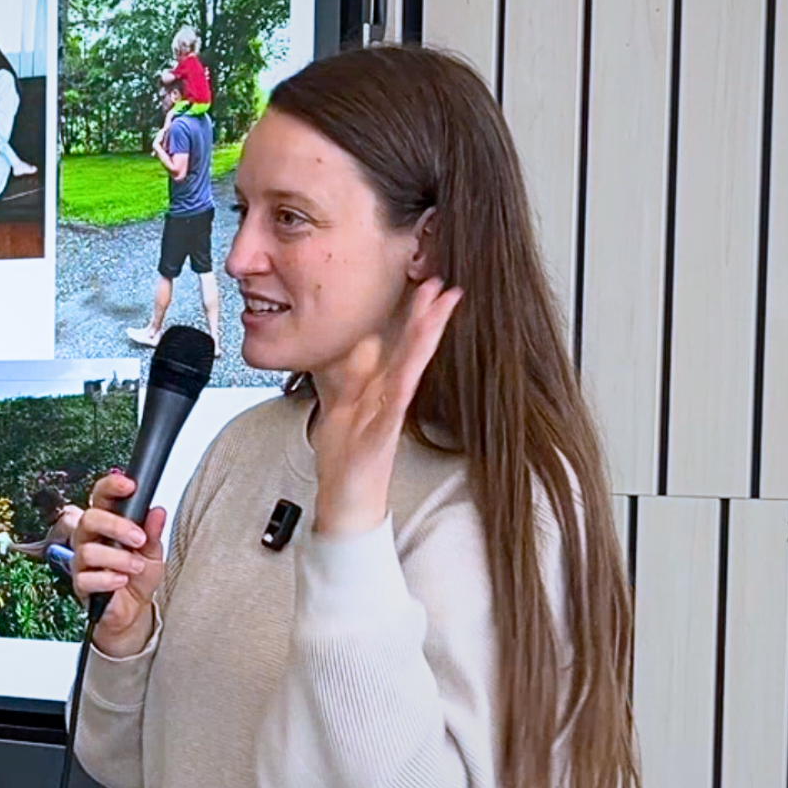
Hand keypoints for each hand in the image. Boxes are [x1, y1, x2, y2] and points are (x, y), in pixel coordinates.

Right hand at [71, 472, 166, 657]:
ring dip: (119, 558)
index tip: (129, 485)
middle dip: (117, 526)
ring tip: (136, 567)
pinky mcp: (80, 583)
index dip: (111, 486)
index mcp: (106, 523)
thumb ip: (152, 532)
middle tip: (139, 539)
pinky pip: (87, 577)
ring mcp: (81, 560)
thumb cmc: (138, 576)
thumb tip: (157, 511)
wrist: (134, 610)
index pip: (101, 496)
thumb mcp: (153, 552)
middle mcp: (89, 538)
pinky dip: (108, 579)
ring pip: (89, 550)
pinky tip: (121, 581)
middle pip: (90, 518)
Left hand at [309, 278, 462, 535]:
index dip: (413, 315)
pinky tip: (410, 371)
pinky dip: (401, 388)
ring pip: (409, 371)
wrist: (346, 504)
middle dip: (427, 317)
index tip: (425, 283)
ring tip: (438, 313)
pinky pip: (392, 408)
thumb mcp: (342, 405)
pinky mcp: (380, 438)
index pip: (400, 345)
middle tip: (445, 286)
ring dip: (424, 341)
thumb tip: (364, 342)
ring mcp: (387, 417)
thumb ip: (352, 374)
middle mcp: (388, 399)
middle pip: (411, 351)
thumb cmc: (345, 458)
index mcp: (379, 389)